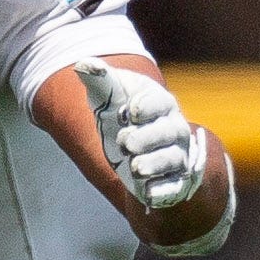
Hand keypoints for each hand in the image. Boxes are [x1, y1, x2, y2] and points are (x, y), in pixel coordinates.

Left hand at [75, 59, 206, 212]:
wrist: (134, 144)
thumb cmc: (123, 115)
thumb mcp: (110, 97)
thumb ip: (100, 80)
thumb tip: (83, 64)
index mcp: (160, 104)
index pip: (159, 103)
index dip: (146, 106)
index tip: (129, 111)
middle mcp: (173, 129)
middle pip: (167, 132)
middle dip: (148, 137)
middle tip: (126, 142)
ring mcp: (176, 156)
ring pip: (171, 160)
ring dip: (154, 164)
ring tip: (135, 167)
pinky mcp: (172, 182)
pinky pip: (173, 187)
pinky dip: (164, 192)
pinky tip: (150, 195)